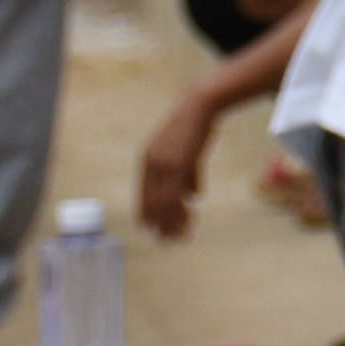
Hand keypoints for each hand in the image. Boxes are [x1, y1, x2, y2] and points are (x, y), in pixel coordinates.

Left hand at [133, 89, 217, 241]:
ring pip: (165, 201)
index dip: (148, 213)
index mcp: (148, 159)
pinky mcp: (179, 163)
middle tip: (168, 241)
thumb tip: (193, 196)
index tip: (152, 230)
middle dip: (161, 224)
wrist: (201, 105)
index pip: (143, 193)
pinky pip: (177, 193)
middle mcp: (151, 163)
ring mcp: (164, 163)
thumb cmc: (194, 126)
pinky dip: (182, 209)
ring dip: (173, 221)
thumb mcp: (186, 151)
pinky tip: (189, 218)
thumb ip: (187, 174)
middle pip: (152, 201)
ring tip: (181, 236)